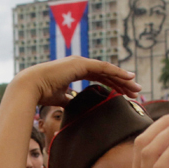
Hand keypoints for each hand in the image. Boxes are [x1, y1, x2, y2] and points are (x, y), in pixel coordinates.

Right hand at [10, 57, 140, 107]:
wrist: (31, 86)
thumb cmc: (41, 93)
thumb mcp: (60, 98)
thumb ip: (69, 99)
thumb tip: (75, 105)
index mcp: (75, 70)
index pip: (99, 76)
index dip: (113, 84)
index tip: (124, 93)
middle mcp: (80, 64)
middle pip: (107, 73)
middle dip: (122, 82)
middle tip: (136, 92)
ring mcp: (81, 62)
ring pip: (108, 70)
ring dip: (124, 79)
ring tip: (137, 88)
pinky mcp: (81, 64)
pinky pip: (104, 68)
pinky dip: (117, 72)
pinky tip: (129, 77)